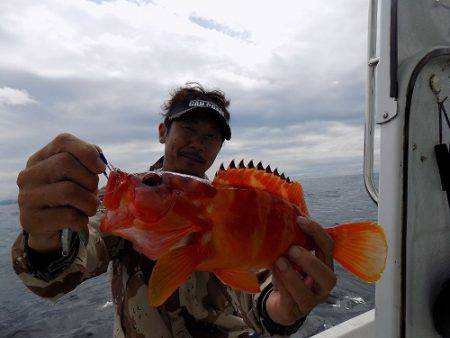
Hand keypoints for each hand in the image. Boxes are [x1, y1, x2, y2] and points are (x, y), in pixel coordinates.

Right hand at [16, 133, 105, 251]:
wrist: (53, 232)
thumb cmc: (70, 200)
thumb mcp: (78, 178)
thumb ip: (88, 163)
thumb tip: (99, 159)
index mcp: (40, 159)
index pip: (63, 141)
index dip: (87, 151)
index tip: (100, 168)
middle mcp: (29, 175)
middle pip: (65, 163)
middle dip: (89, 179)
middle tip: (92, 192)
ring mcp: (27, 198)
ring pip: (69, 190)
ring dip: (89, 202)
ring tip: (89, 208)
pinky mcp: (32, 221)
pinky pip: (69, 216)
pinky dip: (82, 220)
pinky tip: (79, 222)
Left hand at [265, 216, 336, 325]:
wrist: (280, 302)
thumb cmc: (288, 273)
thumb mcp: (292, 255)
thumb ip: (293, 239)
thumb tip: (282, 209)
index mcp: (325, 265)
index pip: (328, 246)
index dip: (316, 232)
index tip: (299, 220)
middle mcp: (322, 284)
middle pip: (326, 274)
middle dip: (309, 261)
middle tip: (291, 249)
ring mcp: (310, 300)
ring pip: (307, 291)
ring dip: (292, 275)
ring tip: (279, 262)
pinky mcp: (294, 311)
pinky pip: (290, 301)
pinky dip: (282, 287)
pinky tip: (273, 275)